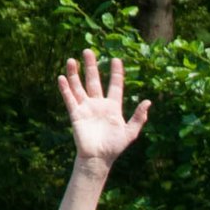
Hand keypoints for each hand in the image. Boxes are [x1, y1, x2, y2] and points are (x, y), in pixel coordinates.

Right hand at [58, 49, 150, 166]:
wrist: (99, 159)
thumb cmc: (115, 147)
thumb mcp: (130, 132)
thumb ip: (139, 118)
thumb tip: (148, 102)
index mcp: (113, 107)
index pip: (114, 86)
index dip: (116, 73)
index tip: (116, 59)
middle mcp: (98, 104)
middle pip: (94, 81)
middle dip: (91, 66)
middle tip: (88, 51)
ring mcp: (86, 108)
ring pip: (79, 87)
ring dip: (74, 74)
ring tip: (71, 60)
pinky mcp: (76, 114)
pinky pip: (70, 99)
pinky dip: (65, 89)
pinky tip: (62, 77)